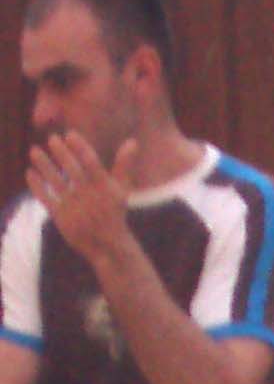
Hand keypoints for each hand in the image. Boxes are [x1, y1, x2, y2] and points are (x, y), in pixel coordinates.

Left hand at [27, 131, 136, 261]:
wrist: (108, 248)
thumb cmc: (114, 214)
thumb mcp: (121, 191)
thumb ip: (123, 166)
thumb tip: (132, 141)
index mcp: (105, 189)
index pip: (92, 163)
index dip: (80, 147)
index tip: (69, 134)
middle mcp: (90, 199)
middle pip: (73, 171)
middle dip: (62, 154)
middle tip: (52, 138)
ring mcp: (75, 210)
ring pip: (57, 183)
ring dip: (44, 166)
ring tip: (34, 151)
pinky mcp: (63, 221)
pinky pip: (47, 200)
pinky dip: (37, 186)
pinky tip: (30, 172)